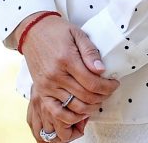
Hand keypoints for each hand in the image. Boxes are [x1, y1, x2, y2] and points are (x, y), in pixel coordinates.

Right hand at [21, 14, 118, 141]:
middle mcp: (55, 75)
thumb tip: (101, 70)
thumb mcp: (77, 33)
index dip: (107, 87)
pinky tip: (81, 111)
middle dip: (102, 97)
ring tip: (98, 101)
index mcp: (66, 59)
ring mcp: (47, 86)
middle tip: (108, 92)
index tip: (114, 84)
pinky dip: (71, 117)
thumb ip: (90, 52)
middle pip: (85, 96)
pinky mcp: (41, 92)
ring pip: (74, 107)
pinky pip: (57, 112)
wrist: (33, 31)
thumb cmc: (57, 31)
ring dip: (90, 108)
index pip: (92, 82)